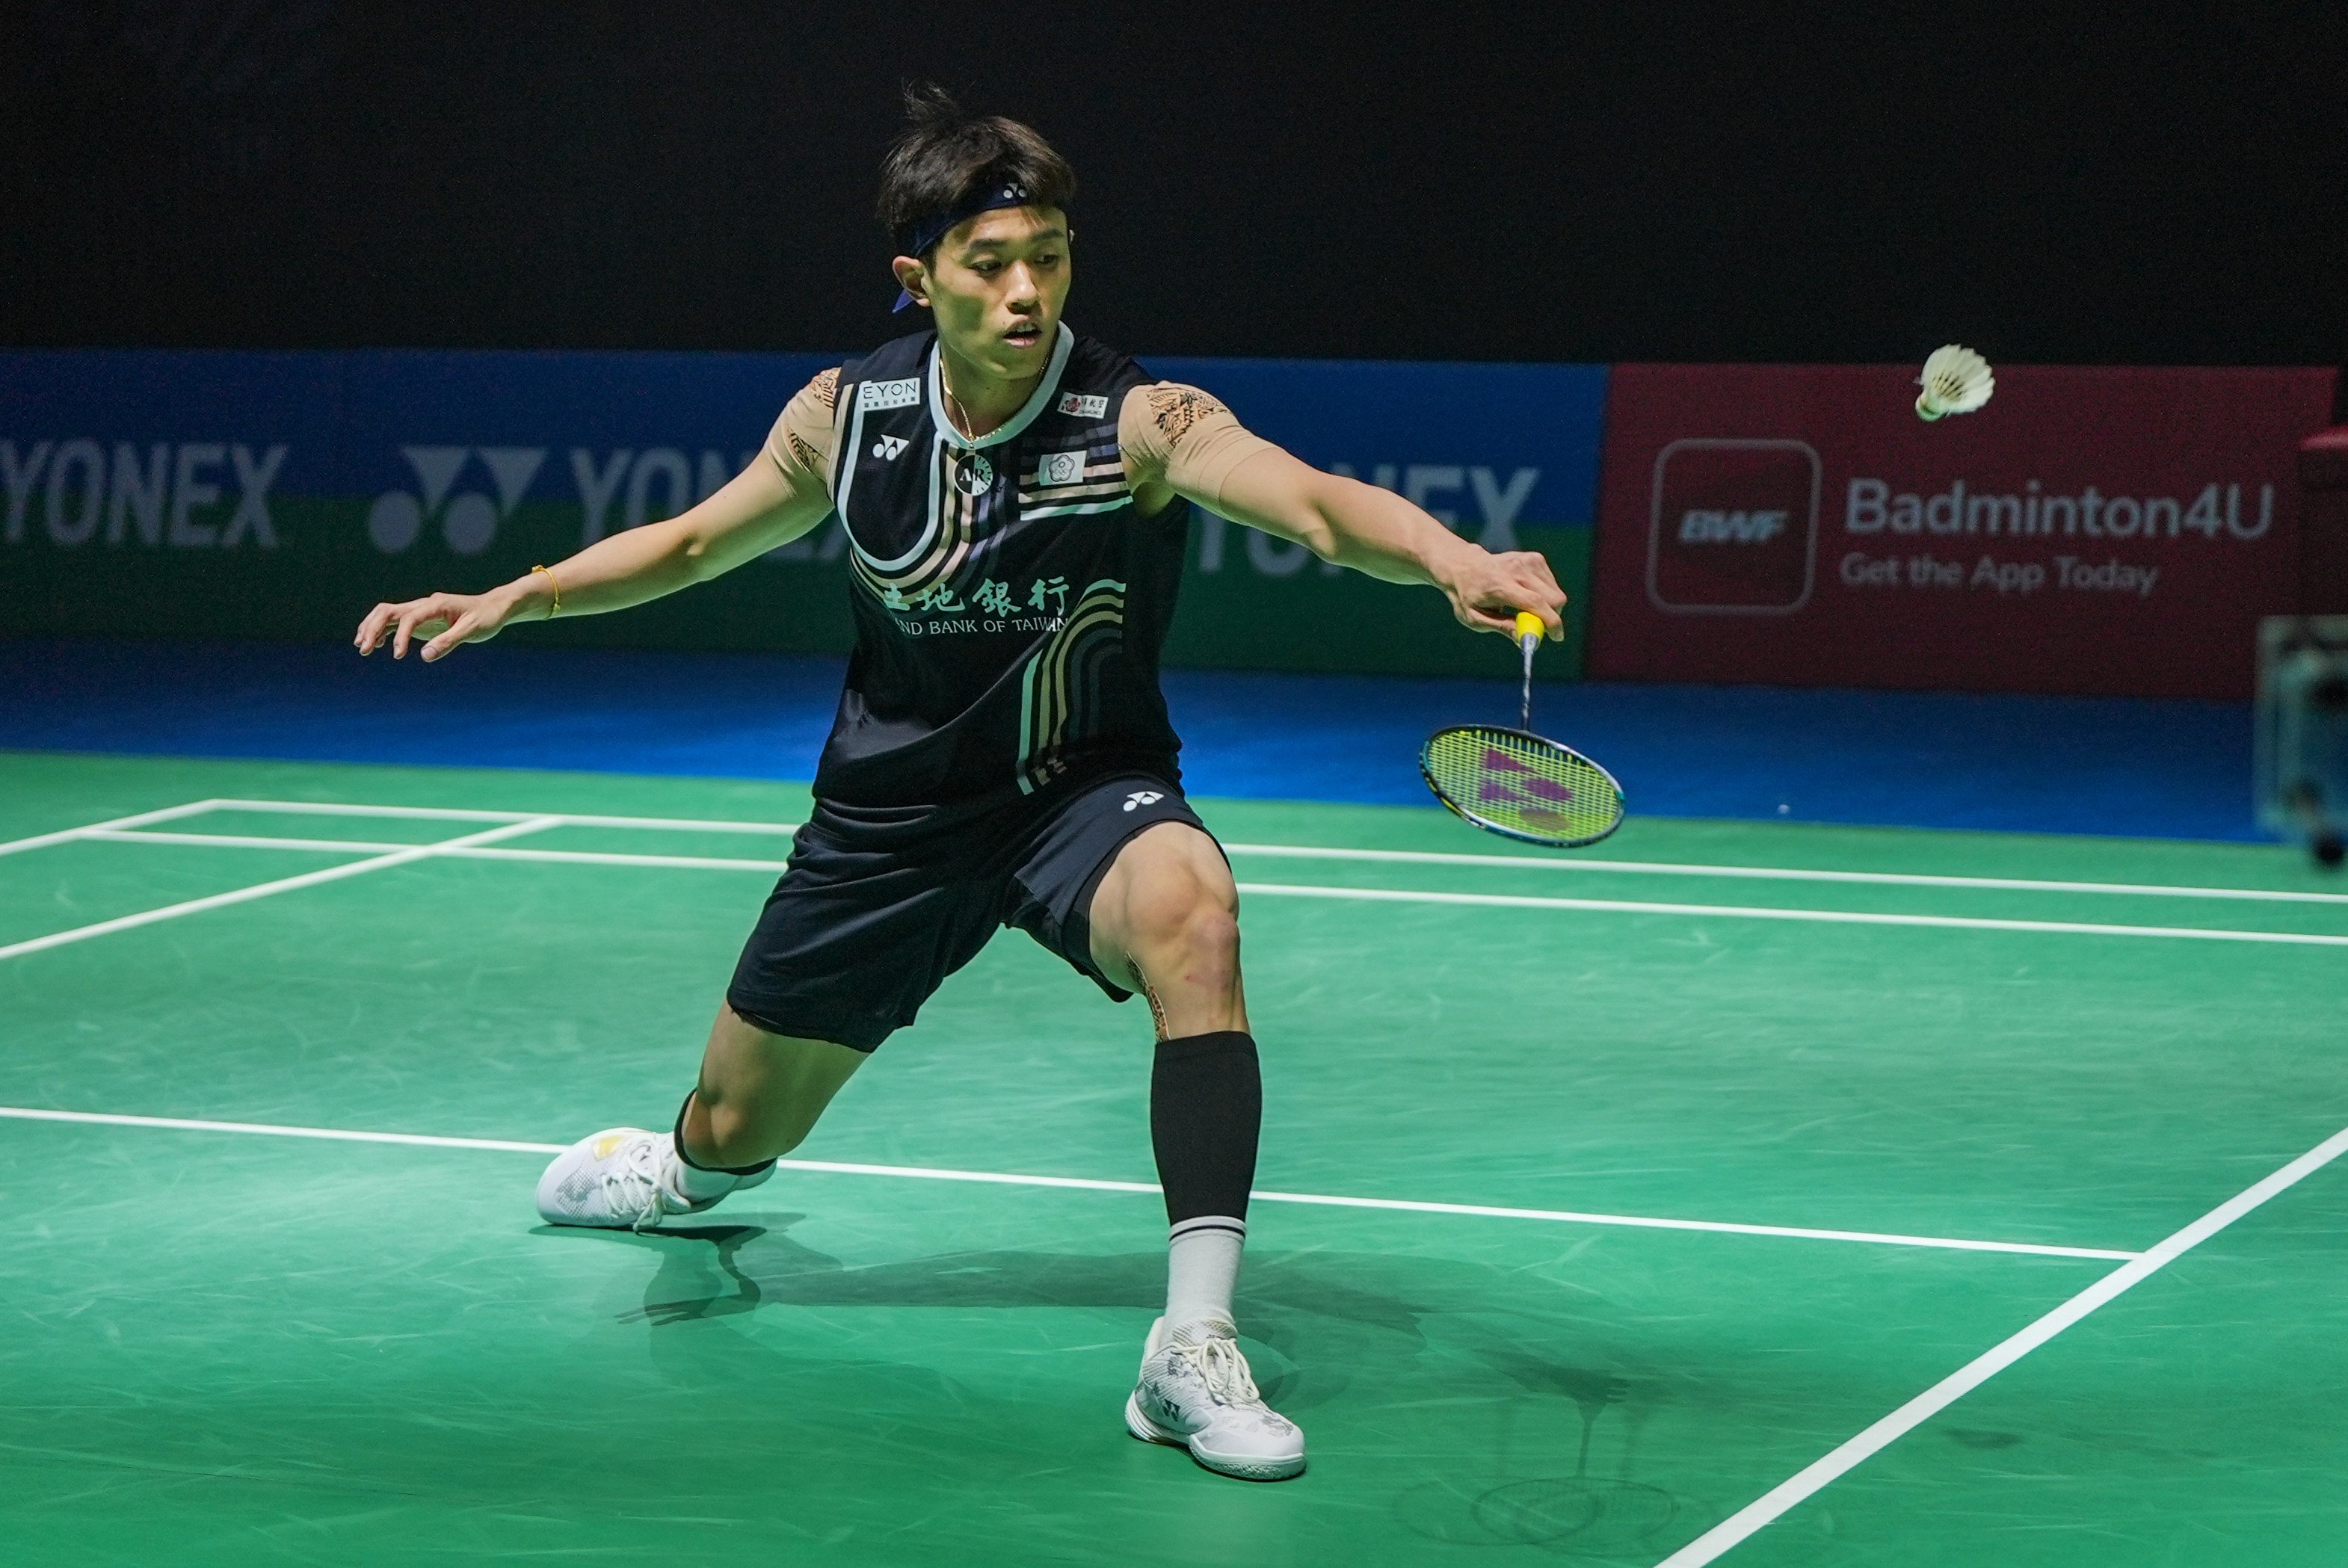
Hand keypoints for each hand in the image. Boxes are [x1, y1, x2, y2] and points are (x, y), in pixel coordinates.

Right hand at [355, 586, 520, 661]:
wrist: (493, 608)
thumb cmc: (486, 618)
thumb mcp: (471, 631)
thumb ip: (448, 642)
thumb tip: (424, 656)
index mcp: (435, 605)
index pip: (409, 617)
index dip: (399, 636)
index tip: (398, 656)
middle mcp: (423, 605)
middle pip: (387, 611)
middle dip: (372, 628)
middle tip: (363, 650)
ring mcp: (420, 611)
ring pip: (387, 614)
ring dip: (372, 628)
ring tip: (363, 649)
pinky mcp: (421, 619)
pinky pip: (395, 622)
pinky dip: (383, 631)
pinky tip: (379, 646)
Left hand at [1436, 548, 1567, 638]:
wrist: (1465, 567)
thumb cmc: (1469, 596)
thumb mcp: (1475, 619)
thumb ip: (1501, 627)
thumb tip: (1524, 638)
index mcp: (1500, 585)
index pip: (1536, 602)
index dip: (1551, 622)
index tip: (1557, 637)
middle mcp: (1516, 569)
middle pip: (1553, 597)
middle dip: (1552, 617)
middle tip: (1537, 626)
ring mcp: (1527, 561)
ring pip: (1555, 592)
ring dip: (1548, 607)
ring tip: (1525, 609)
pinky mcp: (1534, 558)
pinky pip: (1552, 584)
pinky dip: (1545, 595)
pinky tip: (1527, 595)